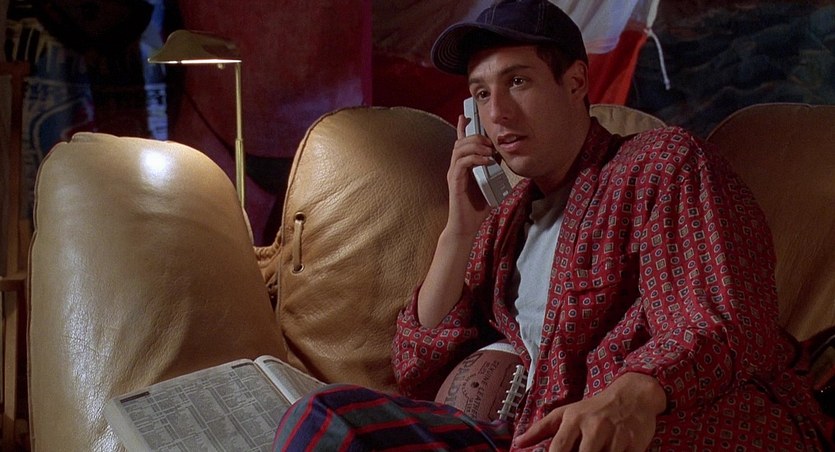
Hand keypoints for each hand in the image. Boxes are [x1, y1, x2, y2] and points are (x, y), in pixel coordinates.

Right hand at [445, 114, 496, 237]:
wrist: (467, 226)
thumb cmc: (477, 208)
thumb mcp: (490, 183)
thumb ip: (493, 168)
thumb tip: (502, 154)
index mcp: (463, 166)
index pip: (461, 142)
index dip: (463, 127)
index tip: (467, 115)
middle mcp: (456, 167)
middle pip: (461, 141)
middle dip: (476, 136)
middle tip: (490, 141)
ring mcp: (454, 173)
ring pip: (459, 149)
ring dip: (475, 145)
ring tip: (489, 150)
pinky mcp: (454, 181)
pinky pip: (462, 163)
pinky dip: (475, 158)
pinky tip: (487, 161)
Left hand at [513, 373, 665, 451]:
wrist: (632, 395)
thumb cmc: (594, 408)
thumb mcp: (566, 413)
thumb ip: (541, 429)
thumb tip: (518, 443)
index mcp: (574, 419)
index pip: (558, 449)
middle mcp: (594, 426)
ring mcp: (615, 436)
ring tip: (596, 451)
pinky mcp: (634, 444)